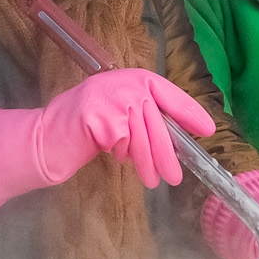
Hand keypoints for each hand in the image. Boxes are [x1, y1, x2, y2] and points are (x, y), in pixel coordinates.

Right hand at [36, 69, 214, 187]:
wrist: (50, 132)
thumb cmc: (88, 124)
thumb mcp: (120, 109)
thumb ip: (146, 113)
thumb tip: (181, 133)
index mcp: (134, 77)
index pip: (170, 94)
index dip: (190, 113)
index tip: (208, 130)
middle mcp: (126, 83)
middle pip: (158, 124)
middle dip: (167, 154)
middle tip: (175, 177)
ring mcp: (114, 99)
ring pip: (143, 138)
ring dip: (148, 163)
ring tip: (154, 181)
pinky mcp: (104, 119)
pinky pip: (124, 144)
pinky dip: (121, 154)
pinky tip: (112, 153)